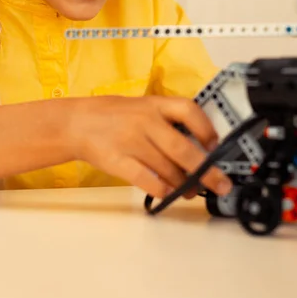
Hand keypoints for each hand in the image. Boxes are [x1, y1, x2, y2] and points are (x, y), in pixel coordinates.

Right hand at [65, 95, 232, 199]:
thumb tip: (198, 145)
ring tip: (191, 191)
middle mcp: (145, 121)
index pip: (188, 110)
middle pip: (183, 149)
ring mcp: (131, 142)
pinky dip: (161, 189)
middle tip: (219, 184)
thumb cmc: (113, 115)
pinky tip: (167, 192)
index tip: (214, 146)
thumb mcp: (141, 106)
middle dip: (206, 172)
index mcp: (153, 105)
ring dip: (184, 185)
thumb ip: (165, 120)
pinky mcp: (118, 162)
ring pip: (168, 168)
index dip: (206, 129)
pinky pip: (147, 180)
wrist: (76, 123)